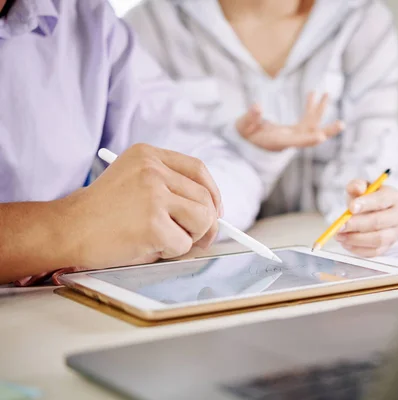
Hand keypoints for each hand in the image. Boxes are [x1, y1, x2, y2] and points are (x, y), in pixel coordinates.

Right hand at [16, 144, 220, 285]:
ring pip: (202, 219)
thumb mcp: (133, 182)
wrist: (66, 230)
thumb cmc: (100, 213)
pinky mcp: (154, 223)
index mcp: (148, 155)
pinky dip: (172, 252)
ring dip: (190, 237)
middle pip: (205, 197)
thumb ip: (169, 187)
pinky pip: (183, 244)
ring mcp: (154, 195)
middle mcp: (153, 170)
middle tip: (198, 238)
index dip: (212, 192)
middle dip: (206, 223)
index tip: (214, 210)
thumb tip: (212, 213)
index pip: (198, 169)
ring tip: (164, 239)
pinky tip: (149, 247)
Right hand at [236, 92, 343, 151]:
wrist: (245, 143)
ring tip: (327, 94)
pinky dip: (310, 107)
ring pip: (312, 125)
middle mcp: (289, 140)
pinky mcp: (293, 130)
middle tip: (342, 124)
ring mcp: (293, 135)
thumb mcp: (243, 126)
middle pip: (311, 136)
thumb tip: (257, 106)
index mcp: (278, 142)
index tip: (321, 137)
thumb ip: (251, 118)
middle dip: (327, 131)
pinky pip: (306, 119)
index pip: (296, 142)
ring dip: (320, 111)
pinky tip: (313, 93)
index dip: (308, 140)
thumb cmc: (243, 135)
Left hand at [335, 180, 397, 257]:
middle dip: (357, 225)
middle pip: (379, 222)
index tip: (350, 208)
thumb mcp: (360, 187)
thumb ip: (357, 185)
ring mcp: (395, 233)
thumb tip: (357, 189)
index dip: (366, 204)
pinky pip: (374, 252)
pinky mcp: (388, 246)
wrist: (370, 211)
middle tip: (339, 226)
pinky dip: (357, 249)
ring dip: (355, 239)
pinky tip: (345, 243)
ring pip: (377, 239)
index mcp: (393, 196)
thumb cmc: (365, 198)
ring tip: (339, 235)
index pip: (381, 200)